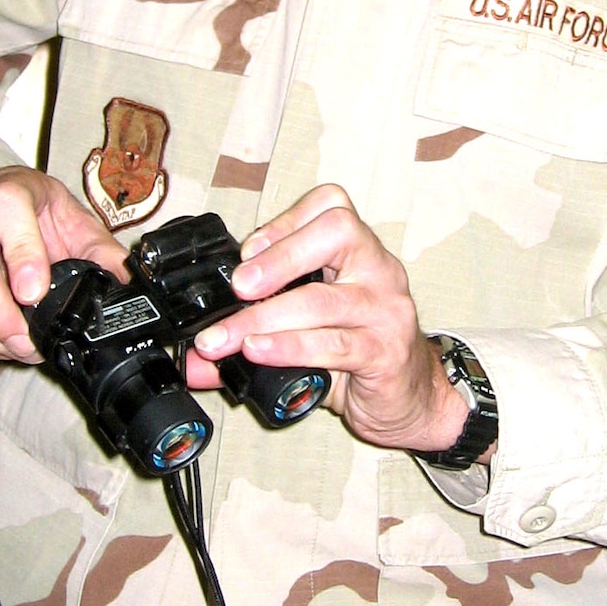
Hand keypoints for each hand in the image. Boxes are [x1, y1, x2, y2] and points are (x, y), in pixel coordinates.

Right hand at [0, 167, 127, 361]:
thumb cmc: (38, 214)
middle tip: (27, 338)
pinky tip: (3, 347)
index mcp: (8, 191)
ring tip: (22, 349)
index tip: (35, 292)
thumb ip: (100, 249)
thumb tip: (124, 281)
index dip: (20, 252)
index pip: (4, 208)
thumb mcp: (75, 220)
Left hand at [188, 184, 471, 453]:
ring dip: (267, 316)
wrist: (412, 400)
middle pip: (337, 231)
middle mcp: (378, 270)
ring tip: (227, 338)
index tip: (247, 251)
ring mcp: (386, 310)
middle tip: (239, 286)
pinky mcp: (386, 352)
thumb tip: (194, 361)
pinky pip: (336, 343)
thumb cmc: (361, 355)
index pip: (332, 205)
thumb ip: (252, 338)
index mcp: (359, 252)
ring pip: (326, 298)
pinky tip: (260, 353)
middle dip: (280, 254)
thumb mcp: (308, 335)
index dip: (285, 221)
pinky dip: (291, 347)